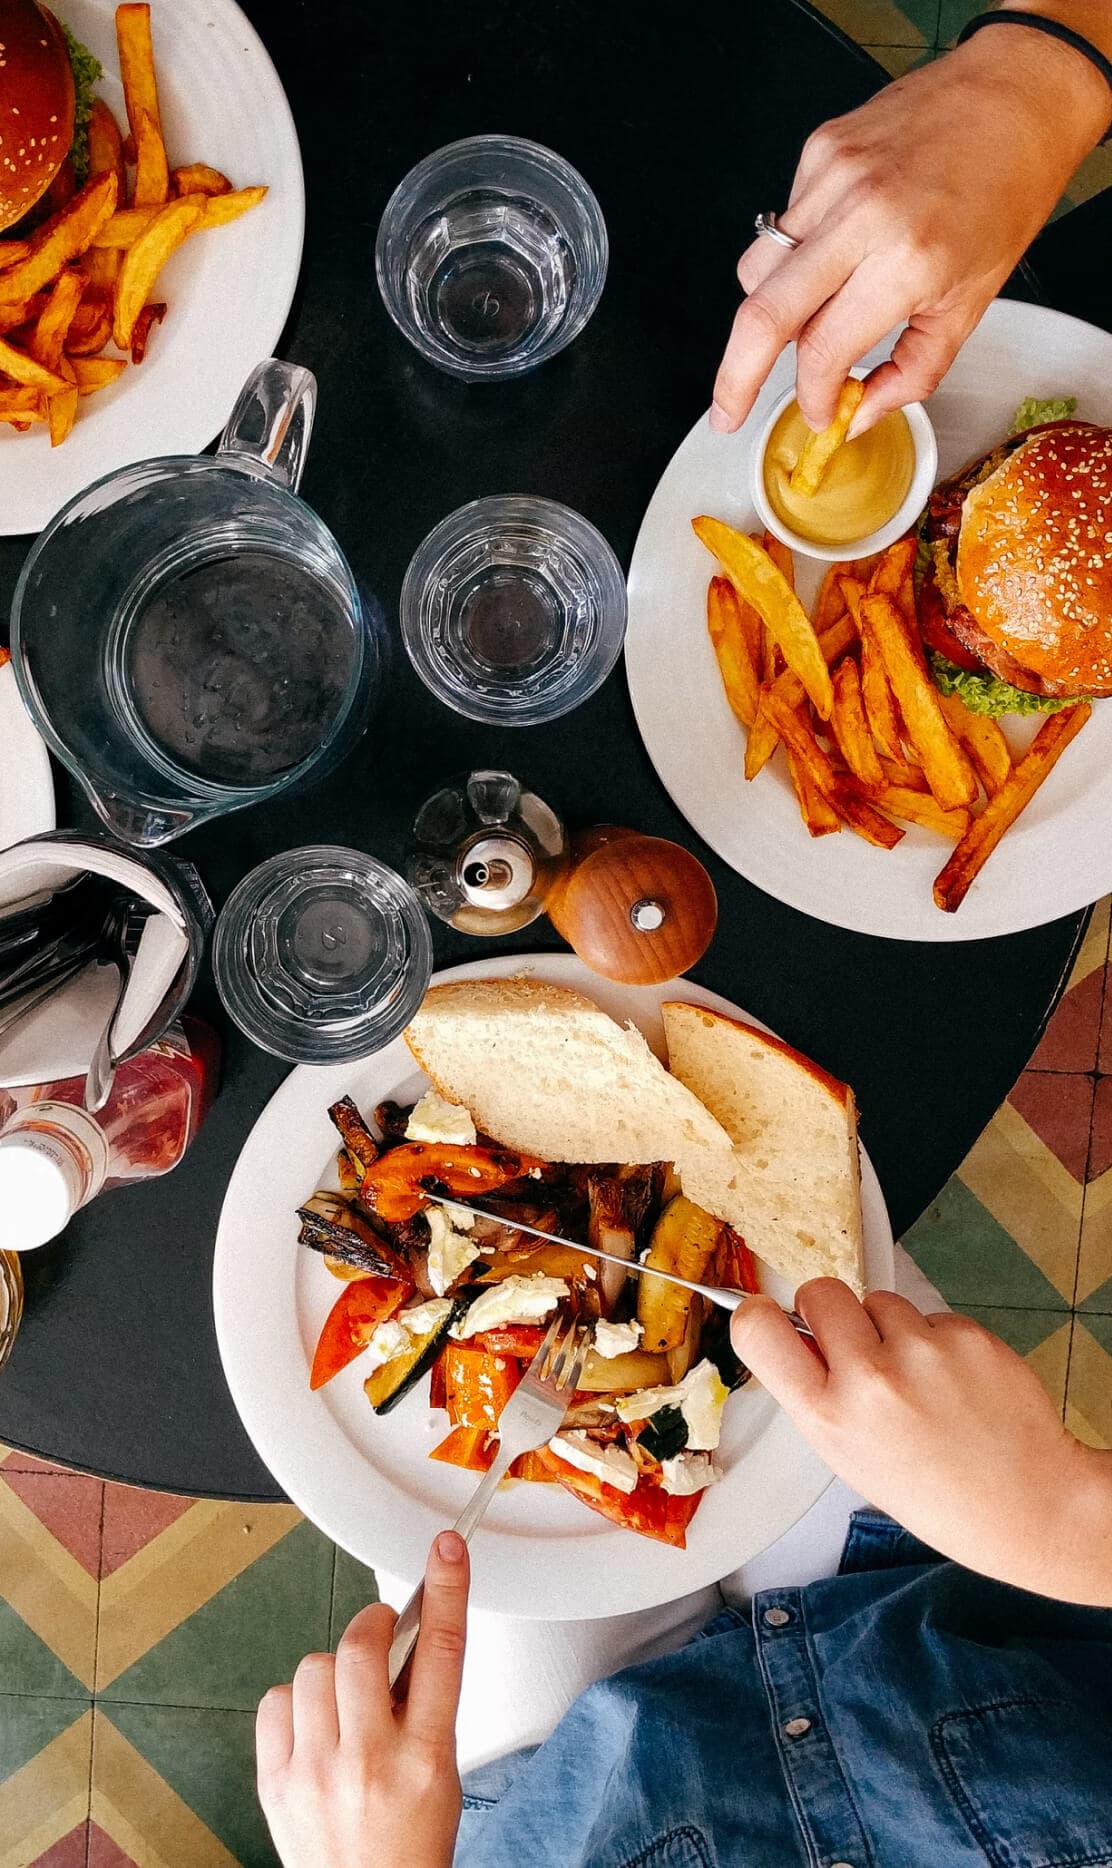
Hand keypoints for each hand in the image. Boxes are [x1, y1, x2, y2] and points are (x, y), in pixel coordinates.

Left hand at [256, 1531, 468, 1867]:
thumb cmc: (408, 1846)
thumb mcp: (441, 1774)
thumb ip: (426, 1705)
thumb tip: (408, 1637)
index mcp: (425, 1758)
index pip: (442, 1652)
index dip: (446, 1590)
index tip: (445, 1549)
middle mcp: (370, 1761)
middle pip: (361, 1647)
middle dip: (372, 1626)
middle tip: (380, 1633)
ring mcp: (317, 1772)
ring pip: (314, 1666)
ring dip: (333, 1670)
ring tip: (347, 1700)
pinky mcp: (276, 1782)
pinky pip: (276, 1700)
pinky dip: (296, 1702)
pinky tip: (314, 1725)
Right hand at [711, 28, 1111, 434]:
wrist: (1017, 95)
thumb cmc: (1006, 192)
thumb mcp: (971, 303)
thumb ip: (912, 371)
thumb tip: (860, 412)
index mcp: (906, 261)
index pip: (822, 350)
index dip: (812, 396)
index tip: (818, 412)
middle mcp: (861, 214)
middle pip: (761, 315)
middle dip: (735, 377)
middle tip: (728, 412)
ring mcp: (832, 175)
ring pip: (757, 271)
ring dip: (768, 313)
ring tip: (807, 319)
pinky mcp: (820, 149)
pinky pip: (782, 225)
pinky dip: (795, 256)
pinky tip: (838, 249)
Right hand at [732, 1280, 1111, 1604]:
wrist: (1026, 1502)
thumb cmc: (935, 1491)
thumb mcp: (848, 1457)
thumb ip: (818, 1395)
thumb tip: (796, 1334)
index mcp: (829, 1417)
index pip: (759, 1331)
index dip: (757, 1314)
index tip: (768, 1315)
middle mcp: (870, 1378)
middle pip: (820, 1292)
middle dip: (829, 1310)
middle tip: (854, 1344)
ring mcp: (921, 1352)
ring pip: (880, 1300)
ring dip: (890, 1327)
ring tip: (918, 1378)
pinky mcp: (966, 1335)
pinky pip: (930, 1315)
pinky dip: (937, 1339)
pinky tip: (955, 1382)